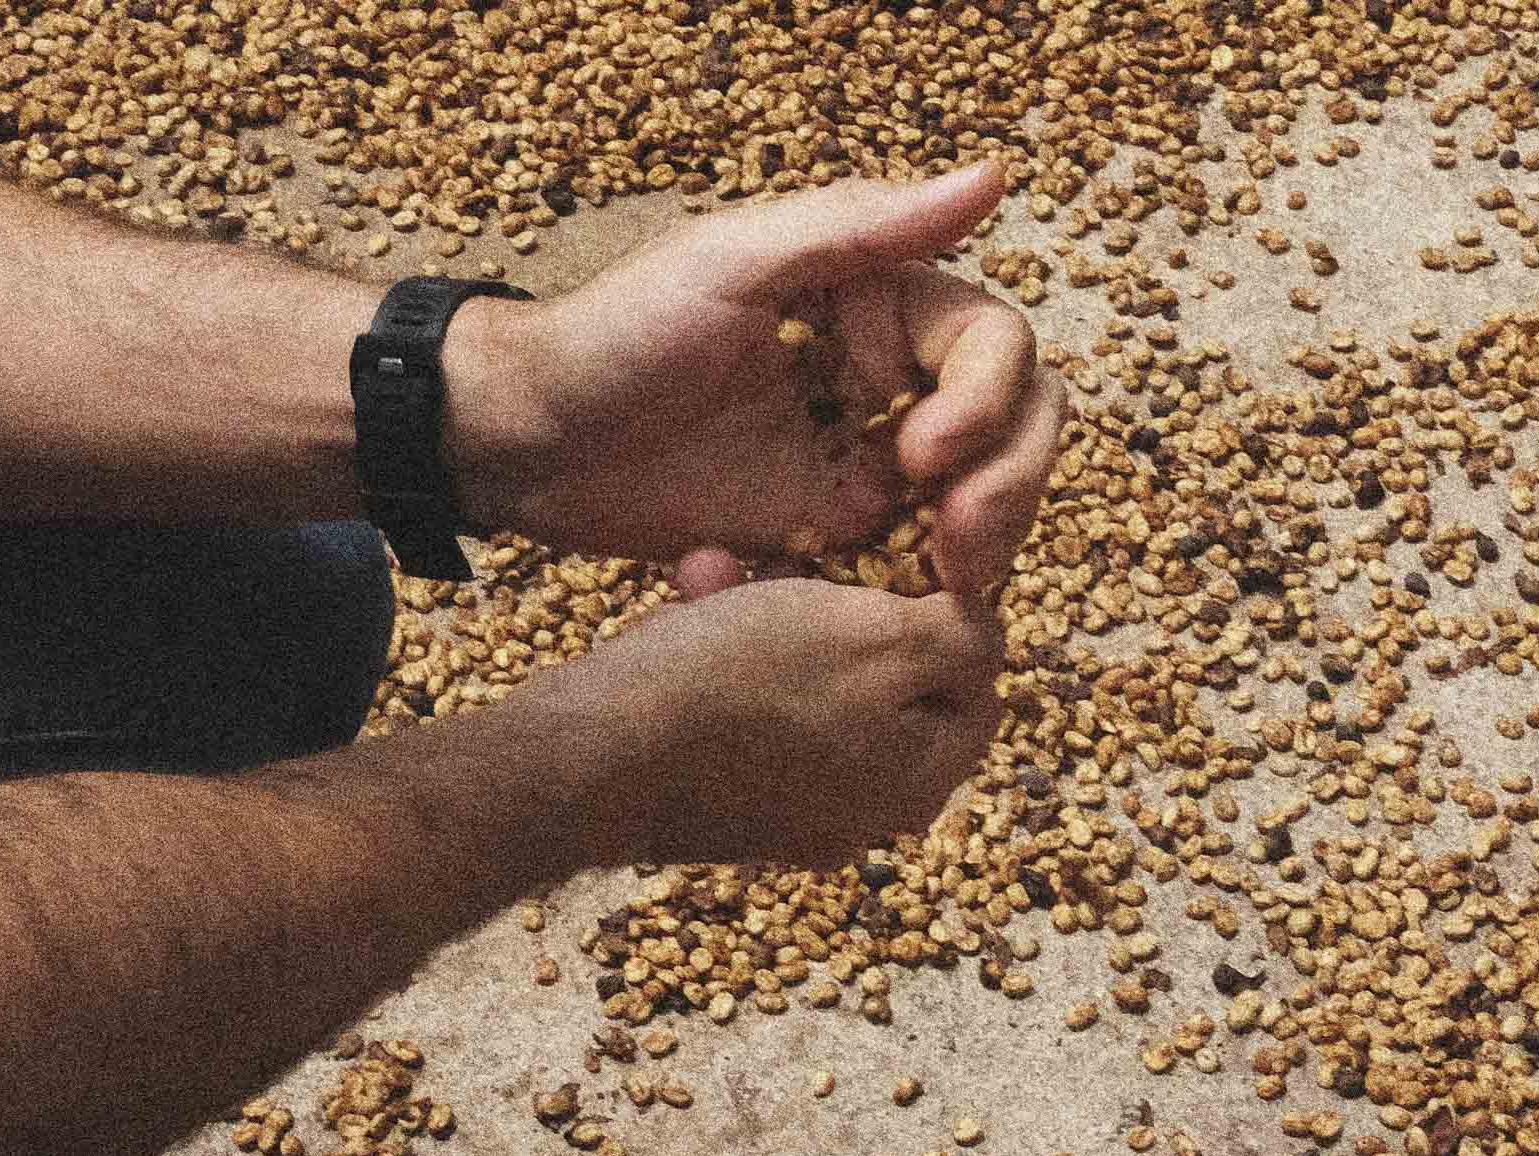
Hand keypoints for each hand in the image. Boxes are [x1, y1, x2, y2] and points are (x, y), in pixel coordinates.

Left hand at [445, 161, 1065, 594]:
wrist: (521, 440)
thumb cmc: (614, 332)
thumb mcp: (734, 263)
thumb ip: (863, 226)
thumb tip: (990, 179)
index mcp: (879, 300)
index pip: (996, 344)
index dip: (989, 403)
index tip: (923, 454)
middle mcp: (888, 375)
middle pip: (1017, 423)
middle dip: (1010, 482)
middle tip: (960, 543)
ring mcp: (864, 454)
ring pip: (983, 496)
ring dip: (983, 541)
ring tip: (939, 582)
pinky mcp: (827, 525)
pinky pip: (907, 556)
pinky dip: (904, 583)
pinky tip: (853, 593)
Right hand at [520, 577, 1002, 869]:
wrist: (583, 762)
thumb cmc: (737, 689)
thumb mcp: (876, 642)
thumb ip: (960, 640)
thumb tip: (993, 636)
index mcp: (920, 783)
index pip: (977, 683)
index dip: (947, 611)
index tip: (899, 558)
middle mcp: (864, 815)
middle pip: (890, 685)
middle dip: (845, 608)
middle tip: (804, 555)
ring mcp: (788, 816)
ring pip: (808, 685)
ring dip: (776, 615)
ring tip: (729, 569)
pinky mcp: (718, 803)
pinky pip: (745, 710)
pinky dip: (725, 652)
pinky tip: (692, 600)